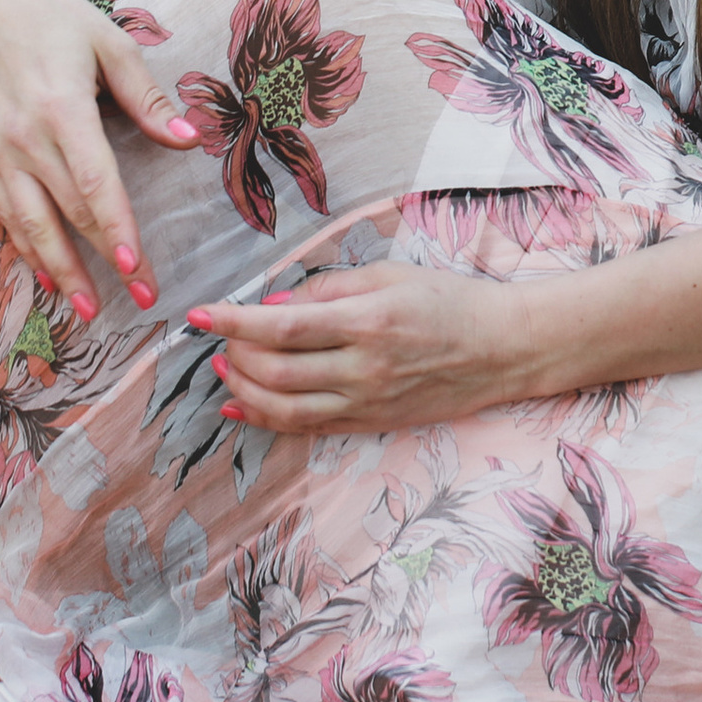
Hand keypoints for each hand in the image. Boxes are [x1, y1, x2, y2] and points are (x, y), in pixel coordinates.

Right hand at [0, 0, 197, 319]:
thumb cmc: (62, 21)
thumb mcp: (115, 46)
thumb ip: (149, 100)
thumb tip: (188, 142)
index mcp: (61, 110)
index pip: (93, 184)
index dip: (114, 229)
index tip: (136, 266)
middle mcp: (23, 139)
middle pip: (64, 213)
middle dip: (99, 264)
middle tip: (137, 301)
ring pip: (27, 224)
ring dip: (56, 270)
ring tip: (86, 310)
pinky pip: (4, 213)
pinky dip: (24, 248)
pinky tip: (45, 275)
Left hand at [200, 255, 537, 434]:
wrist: (503, 347)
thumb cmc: (451, 301)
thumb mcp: (393, 275)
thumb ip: (331, 287)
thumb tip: (276, 303)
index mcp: (368, 320)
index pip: (283, 324)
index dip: (233, 320)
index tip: (198, 314)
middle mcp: (364, 365)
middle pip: (274, 369)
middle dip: (234, 353)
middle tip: (221, 337)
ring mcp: (366, 400)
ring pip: (283, 405)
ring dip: (243, 388)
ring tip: (226, 368)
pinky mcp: (370, 422)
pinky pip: (306, 426)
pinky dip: (266, 417)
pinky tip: (242, 404)